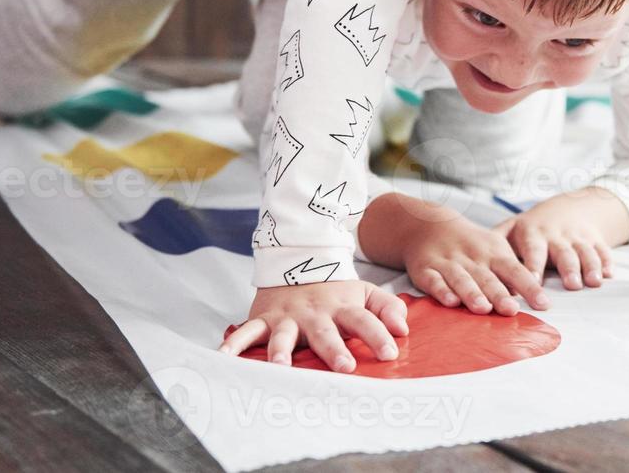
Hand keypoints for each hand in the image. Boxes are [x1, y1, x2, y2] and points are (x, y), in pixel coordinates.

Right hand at [218, 280, 407, 372]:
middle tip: (345, 366)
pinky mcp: (263, 319)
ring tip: (280, 367)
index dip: (377, 335)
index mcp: (342, 307)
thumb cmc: (334, 288)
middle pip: (325, 332)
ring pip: (283, 335)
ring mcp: (287, 317)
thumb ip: (387, 307)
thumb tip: (404, 328)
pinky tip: (224, 357)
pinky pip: (247, 332)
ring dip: (281, 351)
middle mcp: (314, 313)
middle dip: (334, 349)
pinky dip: (234, 344)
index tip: (390, 352)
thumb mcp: (364, 292)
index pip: (364, 320)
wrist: (295, 261)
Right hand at [404, 210, 551, 314]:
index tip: (543, 304)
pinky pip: (434, 281)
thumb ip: (512, 273)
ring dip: (472, 294)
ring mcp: (448, 263)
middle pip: (488, 278)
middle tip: (511, 310)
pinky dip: (441, 291)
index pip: (515, 271)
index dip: (530, 287)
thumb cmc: (471, 245)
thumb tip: (531, 297)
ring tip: (483, 308)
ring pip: (462, 279)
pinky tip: (450, 302)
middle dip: (499, 294)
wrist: (430, 225)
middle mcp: (473, 258)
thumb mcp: (495, 250)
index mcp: (493, 254)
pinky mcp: (426, 270)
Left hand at [493, 187, 628, 289]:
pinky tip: (608, 275)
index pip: (532, 251)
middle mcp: (556, 234)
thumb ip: (494, 249)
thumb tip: (473, 274)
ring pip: (584, 251)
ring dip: (590, 266)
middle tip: (570, 286)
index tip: (532, 283)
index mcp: (532, 233)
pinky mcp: (595, 239)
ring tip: (592, 283)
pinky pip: (603, 249)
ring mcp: (577, 236)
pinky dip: (606, 261)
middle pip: (563, 252)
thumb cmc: (531, 229)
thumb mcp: (510, 231)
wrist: (568, 207)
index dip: (533, 267)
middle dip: (568, 268)